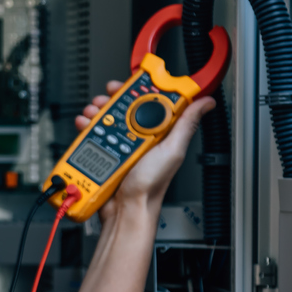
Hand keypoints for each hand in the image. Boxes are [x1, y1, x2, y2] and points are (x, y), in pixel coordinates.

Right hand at [73, 81, 216, 220]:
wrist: (125, 209)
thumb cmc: (150, 187)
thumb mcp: (172, 151)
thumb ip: (186, 125)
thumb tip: (206, 103)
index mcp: (159, 134)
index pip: (151, 102)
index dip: (141, 89)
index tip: (132, 82)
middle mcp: (140, 138)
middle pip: (125, 107)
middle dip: (113, 98)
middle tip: (107, 96)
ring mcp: (120, 146)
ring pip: (107, 119)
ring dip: (97, 111)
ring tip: (93, 112)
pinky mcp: (104, 154)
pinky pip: (94, 135)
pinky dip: (86, 127)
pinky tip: (85, 126)